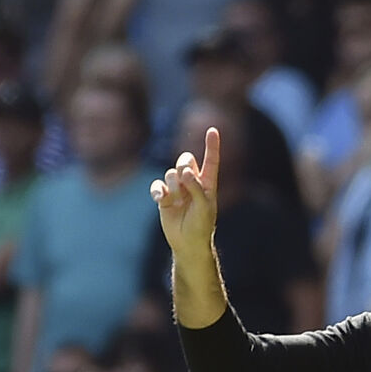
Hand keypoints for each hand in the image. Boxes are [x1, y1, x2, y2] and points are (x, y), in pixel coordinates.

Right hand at [150, 127, 219, 256]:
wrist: (187, 242)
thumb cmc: (201, 225)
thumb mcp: (205, 207)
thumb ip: (197, 188)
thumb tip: (186, 172)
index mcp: (208, 184)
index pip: (211, 161)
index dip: (211, 146)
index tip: (213, 129)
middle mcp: (192, 183)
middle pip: (185, 160)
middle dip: (183, 165)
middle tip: (185, 178)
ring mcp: (178, 189)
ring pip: (170, 173)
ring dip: (173, 184)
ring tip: (177, 200)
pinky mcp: (165, 196)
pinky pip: (158, 185)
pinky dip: (158, 190)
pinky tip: (161, 199)